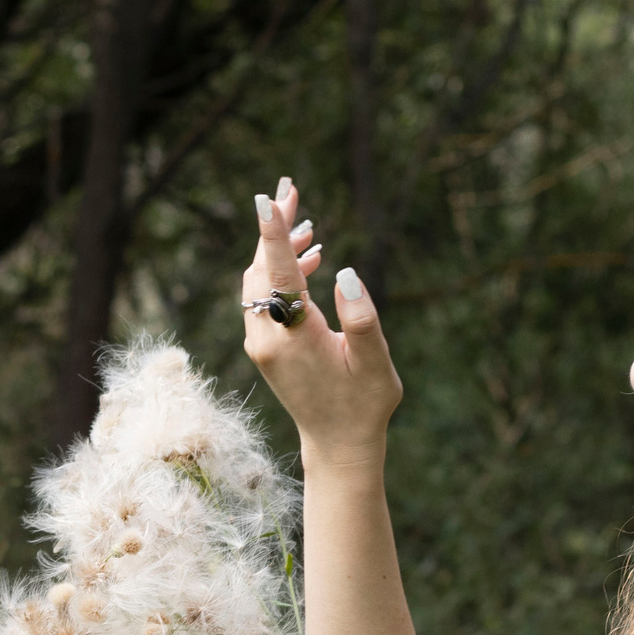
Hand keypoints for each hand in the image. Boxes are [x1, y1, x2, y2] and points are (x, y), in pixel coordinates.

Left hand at [239, 177, 401, 467]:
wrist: (338, 444)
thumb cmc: (363, 404)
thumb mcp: (375, 363)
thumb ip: (362, 319)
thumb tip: (346, 273)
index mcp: (293, 337)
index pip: (279, 275)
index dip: (274, 235)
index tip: (267, 199)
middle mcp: (267, 339)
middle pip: (260, 270)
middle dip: (274, 230)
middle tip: (290, 189)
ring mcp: (261, 344)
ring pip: (258, 283)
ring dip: (277, 251)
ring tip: (308, 225)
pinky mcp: (265, 348)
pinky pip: (263, 299)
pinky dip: (279, 274)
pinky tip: (311, 260)